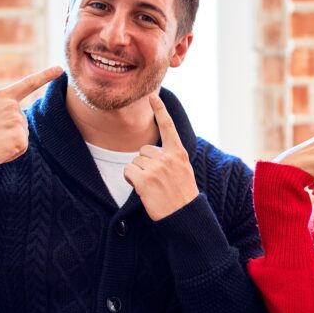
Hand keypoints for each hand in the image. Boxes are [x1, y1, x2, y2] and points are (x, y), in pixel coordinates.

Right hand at [0, 66, 61, 167]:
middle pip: (22, 122)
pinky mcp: (20, 140)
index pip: (28, 84)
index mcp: (2, 97)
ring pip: (22, 135)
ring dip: (9, 142)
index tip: (60, 69)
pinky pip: (21, 148)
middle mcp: (13, 107)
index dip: (45, 76)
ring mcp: (17, 123)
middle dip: (8, 131)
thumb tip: (19, 122)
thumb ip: (5, 110)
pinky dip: (10, 152)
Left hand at [124, 94, 199, 220]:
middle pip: (144, 149)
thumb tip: (150, 150)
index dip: (160, 110)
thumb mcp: (184, 170)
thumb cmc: (182, 195)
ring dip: (138, 173)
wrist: (185, 216)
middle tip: (157, 181)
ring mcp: (157, 169)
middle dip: (145, 164)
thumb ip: (171, 157)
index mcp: (180, 153)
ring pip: (135, 161)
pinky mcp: (145, 180)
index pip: (168, 127)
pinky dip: (132, 180)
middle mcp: (169, 158)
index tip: (152, 96)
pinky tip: (143, 190)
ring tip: (153, 187)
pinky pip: (128, 171)